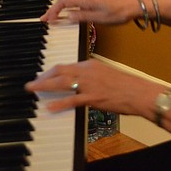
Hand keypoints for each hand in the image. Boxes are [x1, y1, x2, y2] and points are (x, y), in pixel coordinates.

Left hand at [25, 59, 158, 116]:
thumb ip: (92, 76)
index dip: (52, 71)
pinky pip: (72, 100)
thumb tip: (80, 82)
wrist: (138, 92)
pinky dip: (59, 103)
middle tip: (32, 83)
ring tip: (33, 89)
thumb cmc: (126, 85)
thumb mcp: (106, 74)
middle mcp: (87, 71)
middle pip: (59, 70)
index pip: (66, 65)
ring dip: (44, 86)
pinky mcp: (92, 98)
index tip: (44, 76)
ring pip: (61, 82)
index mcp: (90, 64)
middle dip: (43, 76)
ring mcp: (89, 84)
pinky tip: (50, 106)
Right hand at [40, 0, 139, 25]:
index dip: (53, 10)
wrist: (134, 6)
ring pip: (70, 1)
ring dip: (61, 9)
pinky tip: (68, 16)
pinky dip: (69, 9)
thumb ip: (82, 17)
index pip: (63, 2)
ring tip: (54, 19)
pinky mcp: (95, 0)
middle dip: (54, 10)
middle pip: (65, 0)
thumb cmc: (120, 12)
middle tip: (46, 19)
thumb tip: (67, 17)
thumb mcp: (99, 18)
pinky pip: (77, 3)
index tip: (46, 19)